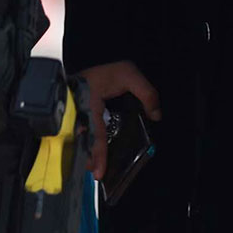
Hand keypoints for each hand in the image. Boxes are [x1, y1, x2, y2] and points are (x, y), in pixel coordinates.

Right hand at [77, 59, 160, 180]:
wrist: (94, 58)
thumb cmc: (108, 68)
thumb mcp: (129, 74)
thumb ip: (145, 93)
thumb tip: (156, 115)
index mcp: (90, 103)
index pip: (96, 133)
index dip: (98, 154)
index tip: (99, 172)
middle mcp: (80, 111)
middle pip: (84, 141)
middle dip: (90, 158)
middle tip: (97, 174)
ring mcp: (76, 113)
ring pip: (81, 139)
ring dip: (87, 153)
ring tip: (94, 167)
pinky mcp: (77, 114)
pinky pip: (82, 132)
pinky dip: (87, 143)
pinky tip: (92, 152)